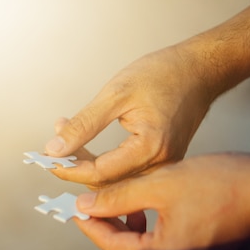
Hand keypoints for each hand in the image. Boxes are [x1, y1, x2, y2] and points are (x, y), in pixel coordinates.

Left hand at [44, 0, 249, 188]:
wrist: (201, 68)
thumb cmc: (166, 74)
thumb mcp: (115, 94)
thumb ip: (83, 125)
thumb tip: (56, 148)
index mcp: (151, 148)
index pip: (100, 174)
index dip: (69, 169)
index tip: (48, 160)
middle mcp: (161, 163)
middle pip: (106, 182)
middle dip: (75, 165)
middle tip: (54, 144)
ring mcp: (163, 165)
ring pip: (114, 178)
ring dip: (86, 160)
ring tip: (67, 133)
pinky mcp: (161, 160)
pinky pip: (125, 169)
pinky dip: (101, 158)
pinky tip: (85, 139)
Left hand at [71, 153, 249, 249]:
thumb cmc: (227, 185)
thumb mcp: (160, 184)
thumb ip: (116, 196)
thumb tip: (85, 203)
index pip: (110, 244)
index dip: (89, 222)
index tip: (75, 207)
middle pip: (124, 249)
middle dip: (105, 223)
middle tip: (90, 202)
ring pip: (142, 247)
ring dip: (125, 224)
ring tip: (116, 201)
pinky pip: (161, 248)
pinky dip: (147, 229)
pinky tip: (145, 209)